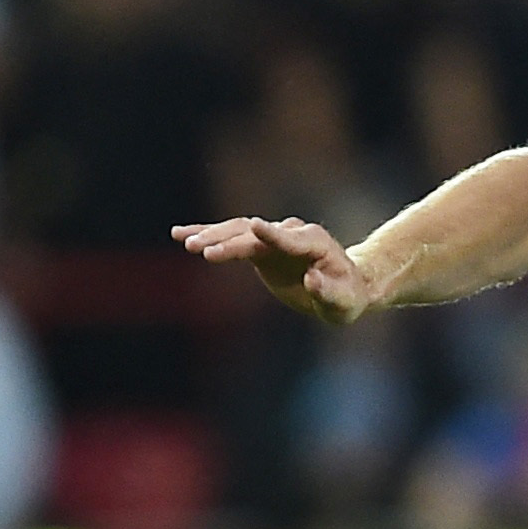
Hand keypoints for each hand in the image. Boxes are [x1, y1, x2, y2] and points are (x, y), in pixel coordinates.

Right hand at [170, 216, 371, 324]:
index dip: (272, 234)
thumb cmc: (347, 297)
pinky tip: (180, 234)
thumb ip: (328, 292)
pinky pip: (232, 237)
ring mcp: (274, 236)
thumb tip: (312, 280)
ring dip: (212, 234)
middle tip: (202, 250)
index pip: (289, 238)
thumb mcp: (343, 302)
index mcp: (314, 244)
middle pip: (256, 234)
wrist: (345, 286)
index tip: (255, 226)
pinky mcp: (261, 246)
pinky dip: (208, 234)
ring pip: (239, 230)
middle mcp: (292, 234)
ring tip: (185, 241)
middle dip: (230, 241)